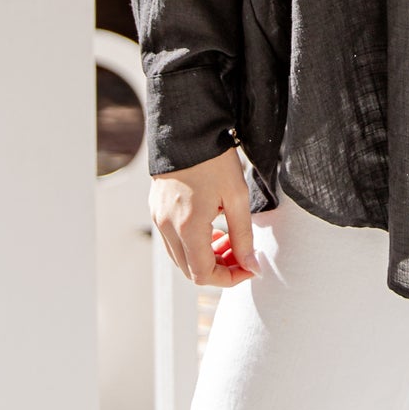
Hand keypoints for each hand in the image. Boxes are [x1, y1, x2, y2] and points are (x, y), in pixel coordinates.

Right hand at [150, 144, 260, 287]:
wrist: (187, 130)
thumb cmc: (215, 161)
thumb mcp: (237, 198)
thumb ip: (244, 237)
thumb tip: (251, 267)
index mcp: (188, 227)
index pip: (204, 275)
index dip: (230, 279)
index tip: (250, 268)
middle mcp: (168, 228)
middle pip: (191, 271)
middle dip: (220, 270)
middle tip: (242, 255)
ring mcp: (159, 220)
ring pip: (181, 258)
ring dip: (206, 258)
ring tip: (230, 240)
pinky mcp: (157, 211)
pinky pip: (174, 242)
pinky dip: (194, 245)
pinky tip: (213, 229)